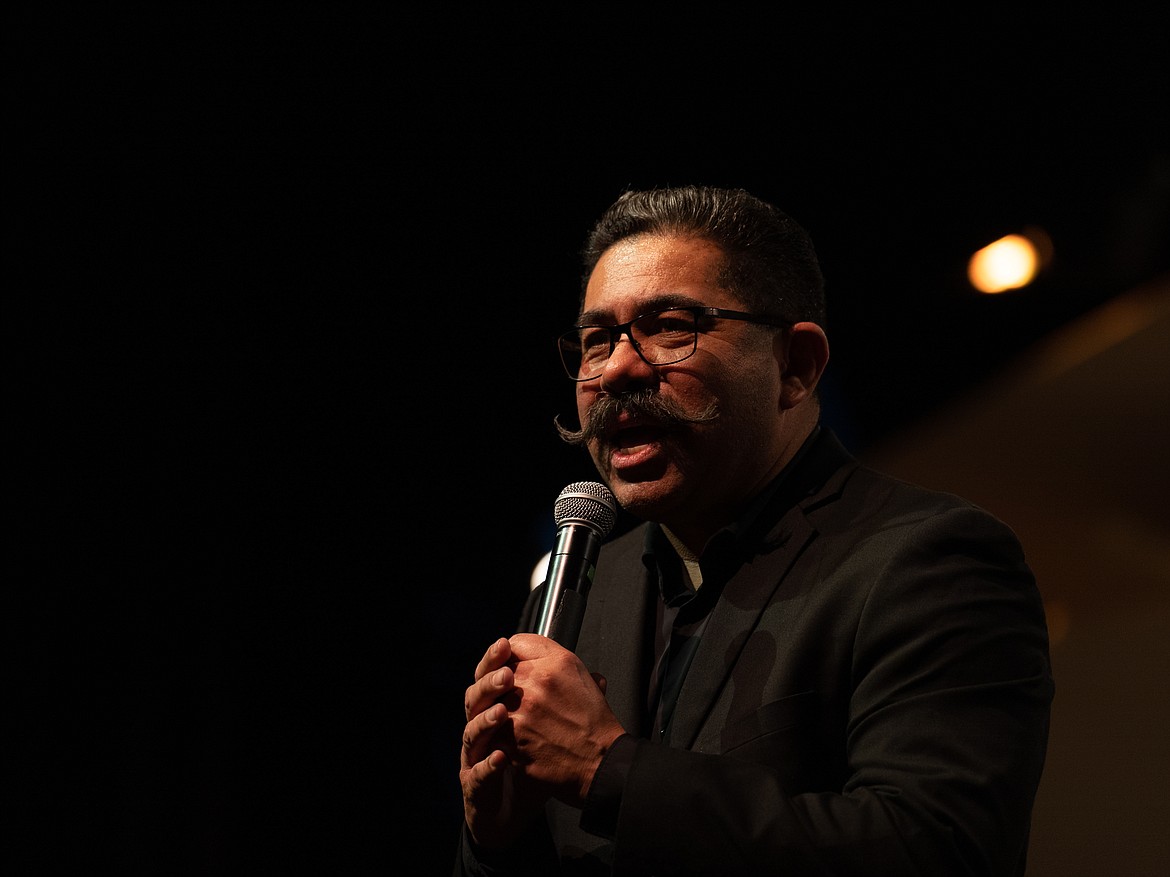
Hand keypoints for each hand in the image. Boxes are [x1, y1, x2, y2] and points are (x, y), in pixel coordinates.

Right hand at [460, 637, 544, 849]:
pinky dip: (488, 764)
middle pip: (475, 697)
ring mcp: (477, 755)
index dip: (494, 659)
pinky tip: (501, 758)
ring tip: (502, 714)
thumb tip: (599, 680)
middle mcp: (484, 728)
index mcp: (500, 706)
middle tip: (507, 677)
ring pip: (471, 731)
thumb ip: (565, 700)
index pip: (488, 675)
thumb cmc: (544, 761)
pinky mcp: (476, 782)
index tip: (506, 646)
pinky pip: (477, 771)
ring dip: (485, 720)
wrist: (528, 803)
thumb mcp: (554, 727)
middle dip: (489, 683)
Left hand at [501, 633, 625, 806]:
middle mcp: (537, 680)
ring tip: (516, 720)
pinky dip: (499, 733)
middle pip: (499, 671)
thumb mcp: (583, 678)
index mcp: (556, 662)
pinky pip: (491, 726)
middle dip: (504, 684)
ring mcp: (520, 708)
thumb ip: (556, 660)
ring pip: (491, 699)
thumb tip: (533, 654)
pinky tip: (514, 737)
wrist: (600, 761)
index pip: (516, 643)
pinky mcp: (509, 736)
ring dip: (498, 709)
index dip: (512, 656)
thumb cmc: (594, 722)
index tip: (513, 666)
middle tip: (515, 698)